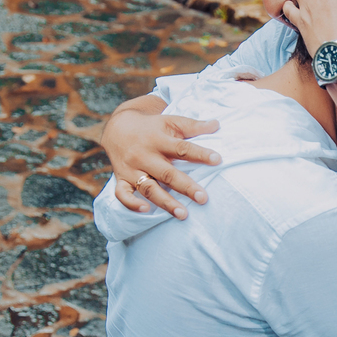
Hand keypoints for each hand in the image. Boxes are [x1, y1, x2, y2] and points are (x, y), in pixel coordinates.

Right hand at [102, 109, 220, 218]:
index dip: (200, 154)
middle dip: (185, 187)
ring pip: (148, 188)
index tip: (218, 160)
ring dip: (165, 202)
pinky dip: (131, 203)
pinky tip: (146, 210)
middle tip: (203, 198)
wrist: (118, 128)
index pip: (182, 148)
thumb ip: (193, 126)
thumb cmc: (152, 127)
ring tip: (183, 214)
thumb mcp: (171, 121)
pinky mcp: (121, 179)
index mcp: (158, 140)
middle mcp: (143, 155)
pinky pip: (122, 194)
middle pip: (166, 173)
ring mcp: (131, 169)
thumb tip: (217, 124)